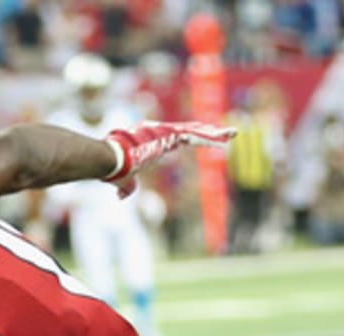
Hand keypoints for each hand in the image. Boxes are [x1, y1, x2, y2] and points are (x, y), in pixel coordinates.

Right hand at [104, 121, 235, 196]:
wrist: (111, 158)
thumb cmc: (115, 167)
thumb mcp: (124, 179)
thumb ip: (128, 187)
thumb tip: (121, 196)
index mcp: (153, 142)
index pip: (178, 139)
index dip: (193, 138)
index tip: (205, 138)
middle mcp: (161, 133)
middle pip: (191, 132)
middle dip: (208, 132)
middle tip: (226, 134)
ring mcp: (167, 132)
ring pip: (197, 132)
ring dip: (215, 133)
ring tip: (232, 134)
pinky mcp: (171, 136)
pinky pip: (196, 136)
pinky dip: (211, 137)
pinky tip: (225, 137)